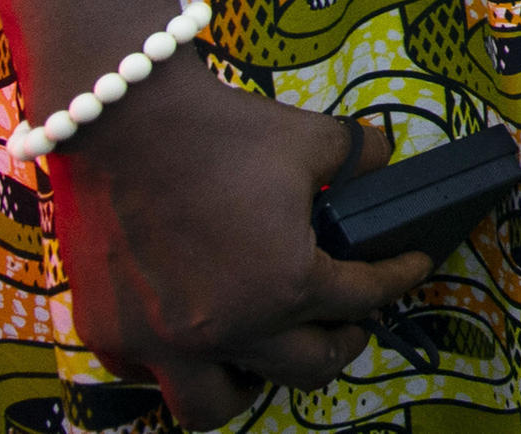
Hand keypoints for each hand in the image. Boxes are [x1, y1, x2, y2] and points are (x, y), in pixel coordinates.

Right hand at [50, 68, 434, 425]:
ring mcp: (159, 343)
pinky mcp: (109, 334)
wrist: (122, 117)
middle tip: (349, 321)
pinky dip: (178, 362)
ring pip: (216, 405)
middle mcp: (225, 330)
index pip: (364, 298)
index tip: (412, 266)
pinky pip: (149, 376)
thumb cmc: (222, 130)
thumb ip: (362, 159)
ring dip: (250, 382)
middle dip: (341, 343)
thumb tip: (383, 166)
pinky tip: (193, 331)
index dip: (399, 275)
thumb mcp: (315, 139)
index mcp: (285, 286)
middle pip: (307, 369)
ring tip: (266, 348)